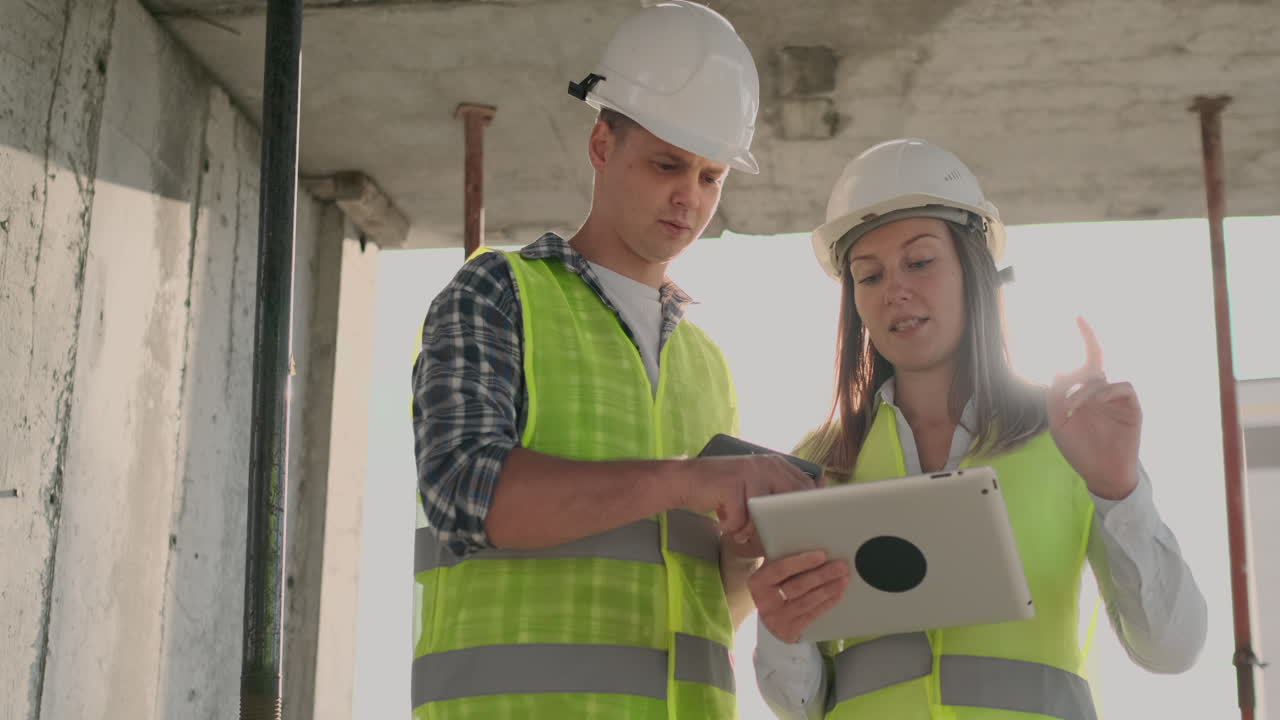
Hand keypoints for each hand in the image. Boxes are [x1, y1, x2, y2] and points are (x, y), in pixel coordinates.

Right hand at [680, 454, 818, 556]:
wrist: (686, 480)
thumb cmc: (724, 491)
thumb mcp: (755, 489)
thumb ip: (777, 496)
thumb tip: (806, 511)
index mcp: (776, 464)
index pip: (805, 488)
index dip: (805, 511)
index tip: (799, 529)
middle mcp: (766, 465)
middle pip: (787, 504)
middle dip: (779, 527)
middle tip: (769, 541)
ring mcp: (749, 472)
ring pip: (763, 515)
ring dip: (750, 530)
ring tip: (740, 532)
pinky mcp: (732, 484)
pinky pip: (739, 519)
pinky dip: (731, 527)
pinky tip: (724, 522)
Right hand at [749, 550, 849, 642]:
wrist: (767, 618)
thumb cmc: (772, 588)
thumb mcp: (770, 574)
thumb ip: (782, 561)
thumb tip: (811, 543)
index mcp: (758, 581)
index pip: (781, 568)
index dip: (803, 562)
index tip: (822, 555)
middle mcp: (765, 600)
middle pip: (798, 585)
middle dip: (823, 575)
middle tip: (841, 566)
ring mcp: (777, 617)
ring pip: (808, 601)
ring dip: (829, 589)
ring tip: (844, 579)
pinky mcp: (789, 631)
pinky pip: (812, 614)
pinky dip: (827, 603)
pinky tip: (838, 594)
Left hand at [1048, 317, 1141, 499]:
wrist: (1100, 472)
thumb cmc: (1080, 448)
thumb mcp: (1059, 421)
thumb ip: (1056, 395)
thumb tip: (1058, 369)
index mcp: (1083, 392)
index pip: (1085, 360)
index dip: (1085, 337)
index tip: (1077, 316)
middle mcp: (1100, 391)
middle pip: (1095, 361)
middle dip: (1085, 350)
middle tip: (1070, 364)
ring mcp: (1116, 399)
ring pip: (1101, 378)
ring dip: (1083, 390)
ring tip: (1071, 409)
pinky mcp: (1132, 408)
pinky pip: (1122, 388)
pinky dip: (1106, 392)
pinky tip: (1095, 403)